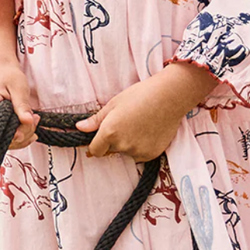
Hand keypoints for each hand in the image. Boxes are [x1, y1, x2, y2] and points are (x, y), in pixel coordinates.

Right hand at [0, 59, 39, 149]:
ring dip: (22, 134)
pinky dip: (16, 134)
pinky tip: (26, 126)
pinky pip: (2, 137)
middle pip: (1, 135)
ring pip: (3, 139)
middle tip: (36, 119)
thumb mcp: (19, 86)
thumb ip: (22, 105)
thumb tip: (28, 121)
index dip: (11, 133)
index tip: (28, 131)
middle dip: (23, 132)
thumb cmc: (8, 77)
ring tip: (34, 120)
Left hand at [74, 63, 218, 160]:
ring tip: (138, 125)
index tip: (99, 138)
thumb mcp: (114, 104)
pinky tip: (148, 131)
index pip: (95, 150)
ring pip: (126, 153)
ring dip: (128, 144)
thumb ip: (96, 120)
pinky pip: (140, 155)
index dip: (95, 145)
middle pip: (111, 150)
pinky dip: (141, 147)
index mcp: (109, 132)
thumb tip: (80, 127)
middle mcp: (122, 145)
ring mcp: (138, 152)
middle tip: (125, 124)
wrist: (168, 97)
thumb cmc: (139, 95)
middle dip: (113, 141)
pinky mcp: (152, 155)